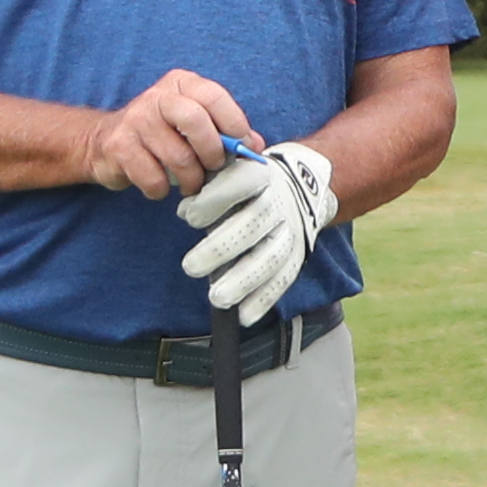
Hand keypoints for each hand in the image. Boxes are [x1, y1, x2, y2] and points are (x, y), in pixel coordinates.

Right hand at [88, 68, 257, 196]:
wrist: (106, 142)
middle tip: (214, 168)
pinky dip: (162, 189)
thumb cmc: (162, 133)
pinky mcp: (119, 146)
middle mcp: (157, 96)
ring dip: (191, 179)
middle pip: (195, 122)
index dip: (235, 126)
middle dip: (212, 152)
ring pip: (177, 156)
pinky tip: (161, 186)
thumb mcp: (194, 123)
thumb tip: (256, 146)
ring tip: (192, 184)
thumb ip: (226, 131)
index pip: (215, 97)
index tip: (243, 149)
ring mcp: (135, 120)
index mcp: (182, 83)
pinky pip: (153, 177)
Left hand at [173, 138, 337, 323]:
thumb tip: (185, 210)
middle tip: (190, 267)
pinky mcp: (298, 254)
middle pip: (253, 225)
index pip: (241, 183)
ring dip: (244, 281)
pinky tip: (244, 316)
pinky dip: (265, 299)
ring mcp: (291, 230)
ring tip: (217, 299)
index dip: (214, 200)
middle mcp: (279, 202)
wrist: (301, 185)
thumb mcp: (227, 170)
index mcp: (260, 174)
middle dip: (220, 248)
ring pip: (271, 256)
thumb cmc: (247, 182)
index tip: (189, 216)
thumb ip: (205, 186)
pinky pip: (284, 278)